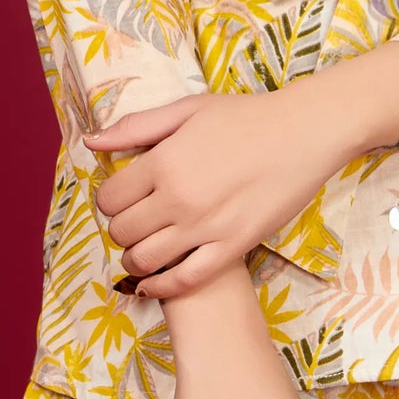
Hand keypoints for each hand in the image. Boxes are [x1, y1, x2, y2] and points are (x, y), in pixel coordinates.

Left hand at [85, 51, 398, 296]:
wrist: (306, 132)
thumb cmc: (247, 116)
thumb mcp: (187, 110)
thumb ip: (137, 128)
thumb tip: (92, 142)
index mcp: (163, 161)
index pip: (109, 198)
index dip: (109, 201)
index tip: (121, 199)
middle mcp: (178, 198)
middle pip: (123, 232)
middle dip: (121, 230)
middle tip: (134, 223)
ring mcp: (205, 227)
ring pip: (145, 261)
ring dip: (135, 260)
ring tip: (142, 251)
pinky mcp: (232, 247)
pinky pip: (184, 280)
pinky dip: (161, 288)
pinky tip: (154, 284)